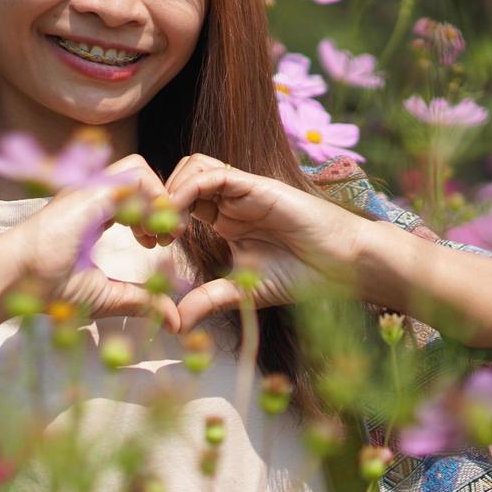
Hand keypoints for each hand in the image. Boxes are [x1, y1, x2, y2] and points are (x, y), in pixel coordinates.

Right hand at [0, 153, 180, 331]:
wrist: (15, 279)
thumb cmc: (47, 287)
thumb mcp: (106, 296)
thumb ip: (140, 301)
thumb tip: (174, 321)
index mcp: (94, 212)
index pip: (135, 195)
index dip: (155, 214)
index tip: (158, 244)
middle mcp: (93, 195)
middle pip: (141, 178)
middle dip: (163, 204)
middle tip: (167, 238)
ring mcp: (91, 188)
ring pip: (140, 170)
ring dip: (160, 198)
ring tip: (160, 234)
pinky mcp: (92, 190)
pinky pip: (136, 178)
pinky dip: (154, 199)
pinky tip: (149, 233)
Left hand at [162, 154, 371, 332]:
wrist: (342, 265)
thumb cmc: (301, 275)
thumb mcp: (243, 292)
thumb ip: (209, 300)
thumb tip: (175, 325)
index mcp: (226, 220)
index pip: (182, 202)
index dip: (160, 217)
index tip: (149, 245)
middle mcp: (231, 201)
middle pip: (182, 177)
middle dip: (159, 199)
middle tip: (150, 232)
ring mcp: (243, 191)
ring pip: (194, 167)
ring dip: (171, 190)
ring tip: (166, 224)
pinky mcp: (255, 186)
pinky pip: (213, 174)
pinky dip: (189, 189)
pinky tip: (181, 218)